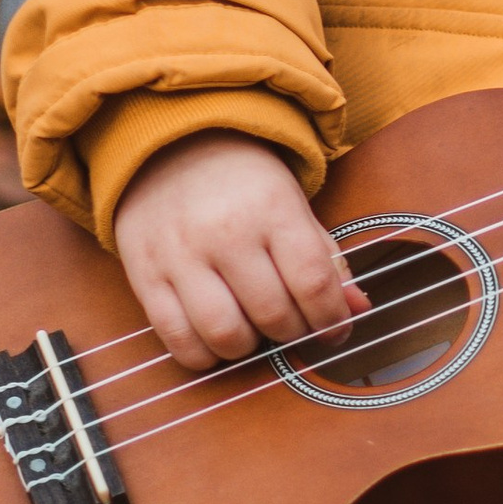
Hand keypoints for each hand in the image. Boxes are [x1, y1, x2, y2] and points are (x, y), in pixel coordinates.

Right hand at [112, 131, 367, 374]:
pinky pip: (177, 338)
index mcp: (271, 208)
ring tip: (254, 330)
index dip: (331, 318)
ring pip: (225, 334)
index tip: (335, 330)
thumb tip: (357, 308)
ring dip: (250, 347)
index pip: (312, 281)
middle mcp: (224, 232)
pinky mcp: (145, 275)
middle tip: (292, 324)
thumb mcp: (293, 206)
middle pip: (273, 314)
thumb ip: (327, 260)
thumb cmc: (242, 184)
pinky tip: (217, 340)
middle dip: (293, 331)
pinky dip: (204, 354)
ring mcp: (180, 255)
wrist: (169, 149)